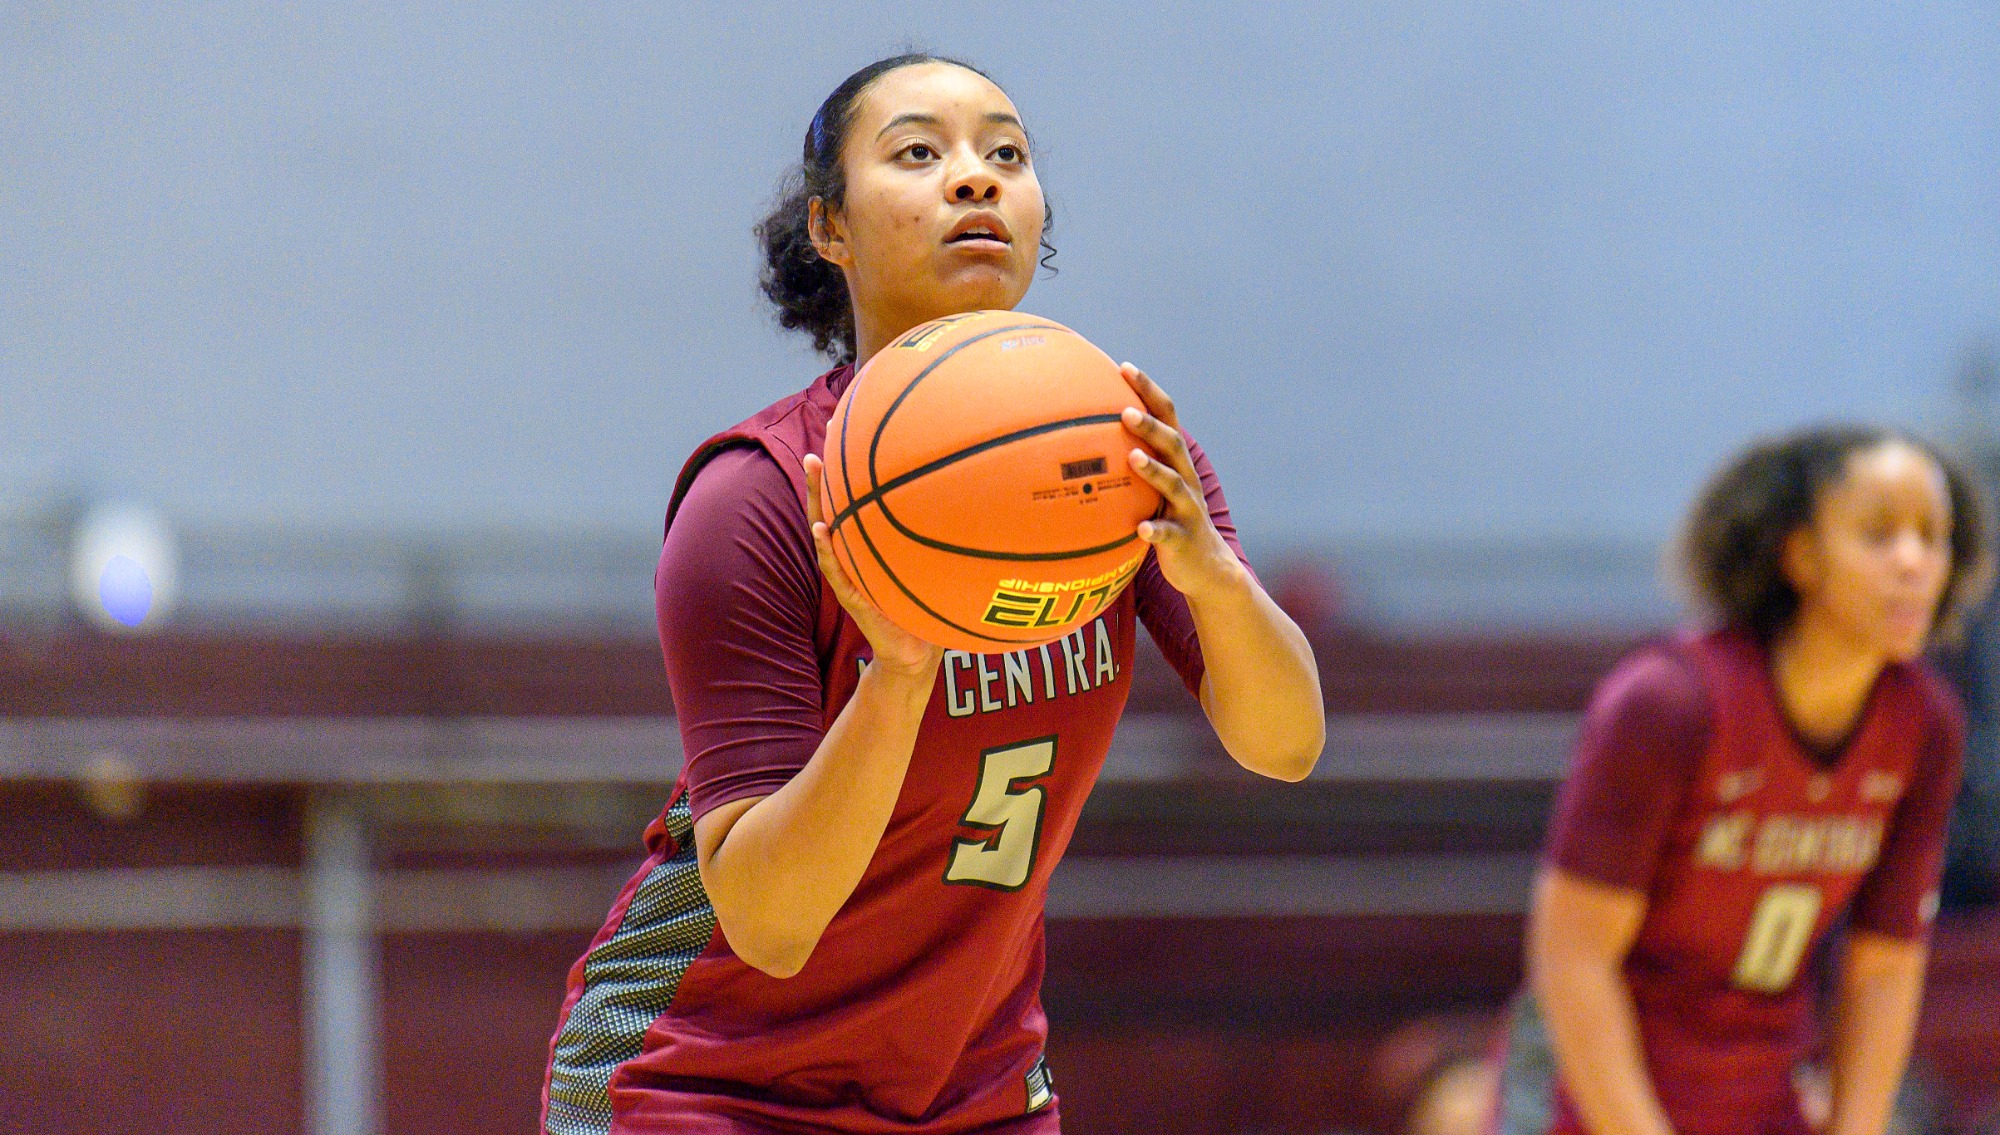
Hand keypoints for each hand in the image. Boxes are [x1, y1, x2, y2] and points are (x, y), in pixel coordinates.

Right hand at [803, 454, 943, 677]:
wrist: (918, 653)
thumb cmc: (926, 603)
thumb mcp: (930, 566)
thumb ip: (937, 538)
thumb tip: (971, 500)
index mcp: (866, 546)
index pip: (851, 504)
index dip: (845, 472)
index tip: (841, 435)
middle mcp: (852, 557)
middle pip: (831, 509)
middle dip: (822, 477)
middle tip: (816, 445)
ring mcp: (848, 575)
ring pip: (825, 532)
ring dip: (817, 500)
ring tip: (813, 469)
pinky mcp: (852, 598)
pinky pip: (836, 571)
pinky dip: (827, 550)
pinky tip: (821, 529)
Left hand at [1119, 364, 1247, 603]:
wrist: (1206, 567)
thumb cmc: (1167, 520)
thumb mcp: (1151, 489)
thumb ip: (1128, 463)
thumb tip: (1077, 440)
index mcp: (1176, 462)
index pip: (1166, 417)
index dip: (1148, 391)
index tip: (1124, 367)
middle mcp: (1186, 479)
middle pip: (1172, 444)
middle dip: (1151, 426)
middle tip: (1124, 412)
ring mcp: (1187, 509)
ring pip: (1173, 485)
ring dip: (1154, 470)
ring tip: (1132, 458)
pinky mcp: (1184, 539)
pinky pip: (1168, 534)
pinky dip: (1155, 530)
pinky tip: (1139, 529)